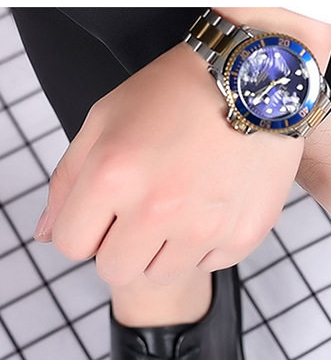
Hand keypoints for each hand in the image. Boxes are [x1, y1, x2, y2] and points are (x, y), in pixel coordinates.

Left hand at [34, 41, 303, 286]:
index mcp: (112, 176)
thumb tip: (47, 235)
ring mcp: (203, 229)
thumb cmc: (176, 96)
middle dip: (120, 248)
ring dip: (163, 250)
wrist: (254, 85)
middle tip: (142, 217)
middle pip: (115, 271)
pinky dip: (206, 244)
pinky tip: (213, 207)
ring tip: (181, 210)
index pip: (71, 245)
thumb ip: (68, 180)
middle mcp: (157, 210)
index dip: (83, 231)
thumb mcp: (105, 120)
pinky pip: (207, 264)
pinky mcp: (241, 237)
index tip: (103, 216)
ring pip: (161, 274)